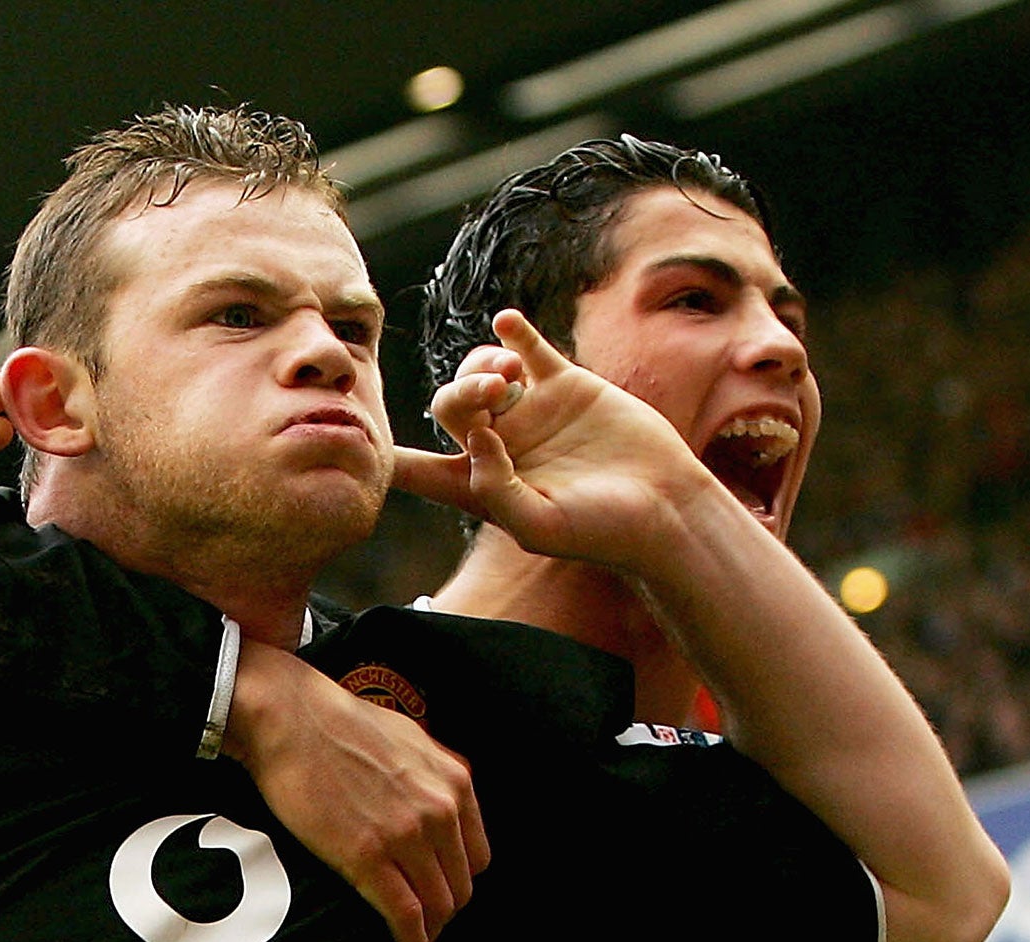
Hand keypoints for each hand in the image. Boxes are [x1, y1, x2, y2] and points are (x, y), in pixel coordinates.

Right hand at [224, 643, 488, 941]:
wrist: (290, 719)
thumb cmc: (337, 723)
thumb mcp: (408, 738)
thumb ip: (432, 773)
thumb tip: (436, 797)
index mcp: (454, 782)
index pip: (476, 855)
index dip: (458, 881)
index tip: (440, 893)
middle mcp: (440, 810)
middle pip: (461, 886)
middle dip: (445, 911)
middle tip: (425, 924)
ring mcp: (406, 836)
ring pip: (438, 905)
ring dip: (430, 932)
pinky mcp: (368, 858)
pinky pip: (406, 916)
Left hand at [394, 310, 713, 571]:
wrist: (663, 506)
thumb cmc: (600, 530)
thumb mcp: (538, 525)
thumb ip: (494, 488)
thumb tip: (473, 439)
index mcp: (481, 484)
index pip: (421, 470)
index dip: (393, 458)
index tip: (366, 447)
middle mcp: (500, 444)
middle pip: (450, 405)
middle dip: (461, 392)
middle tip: (495, 395)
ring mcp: (531, 411)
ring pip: (480, 372)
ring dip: (482, 366)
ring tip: (510, 375)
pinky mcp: (565, 386)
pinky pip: (529, 349)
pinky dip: (514, 333)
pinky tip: (507, 324)